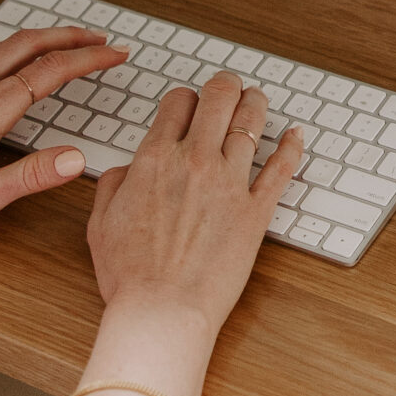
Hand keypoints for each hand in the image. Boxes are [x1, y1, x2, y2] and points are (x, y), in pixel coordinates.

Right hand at [87, 75, 305, 338]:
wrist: (163, 310)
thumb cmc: (131, 276)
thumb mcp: (101, 223)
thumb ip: (112, 185)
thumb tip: (125, 169)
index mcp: (154, 160)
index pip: (178, 102)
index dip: (185, 97)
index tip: (189, 104)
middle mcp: (194, 162)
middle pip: (219, 99)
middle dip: (225, 85)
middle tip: (229, 87)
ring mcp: (230, 183)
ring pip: (251, 123)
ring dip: (255, 105)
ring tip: (257, 100)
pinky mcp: (256, 210)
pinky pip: (282, 168)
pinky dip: (292, 146)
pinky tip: (295, 135)